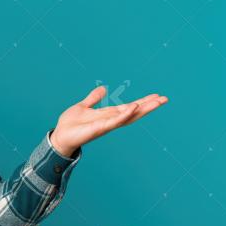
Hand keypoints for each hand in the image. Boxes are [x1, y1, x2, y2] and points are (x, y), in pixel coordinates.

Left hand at [50, 86, 168, 157]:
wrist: (59, 135)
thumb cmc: (70, 124)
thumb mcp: (83, 107)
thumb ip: (93, 99)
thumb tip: (102, 89)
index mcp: (107, 114)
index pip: (129, 107)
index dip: (142, 101)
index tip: (156, 96)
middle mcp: (110, 120)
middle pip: (134, 112)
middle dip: (149, 106)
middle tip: (165, 99)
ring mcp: (106, 125)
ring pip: (128, 116)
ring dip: (142, 109)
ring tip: (156, 102)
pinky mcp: (100, 128)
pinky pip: (115, 121)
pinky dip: (125, 114)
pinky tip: (134, 107)